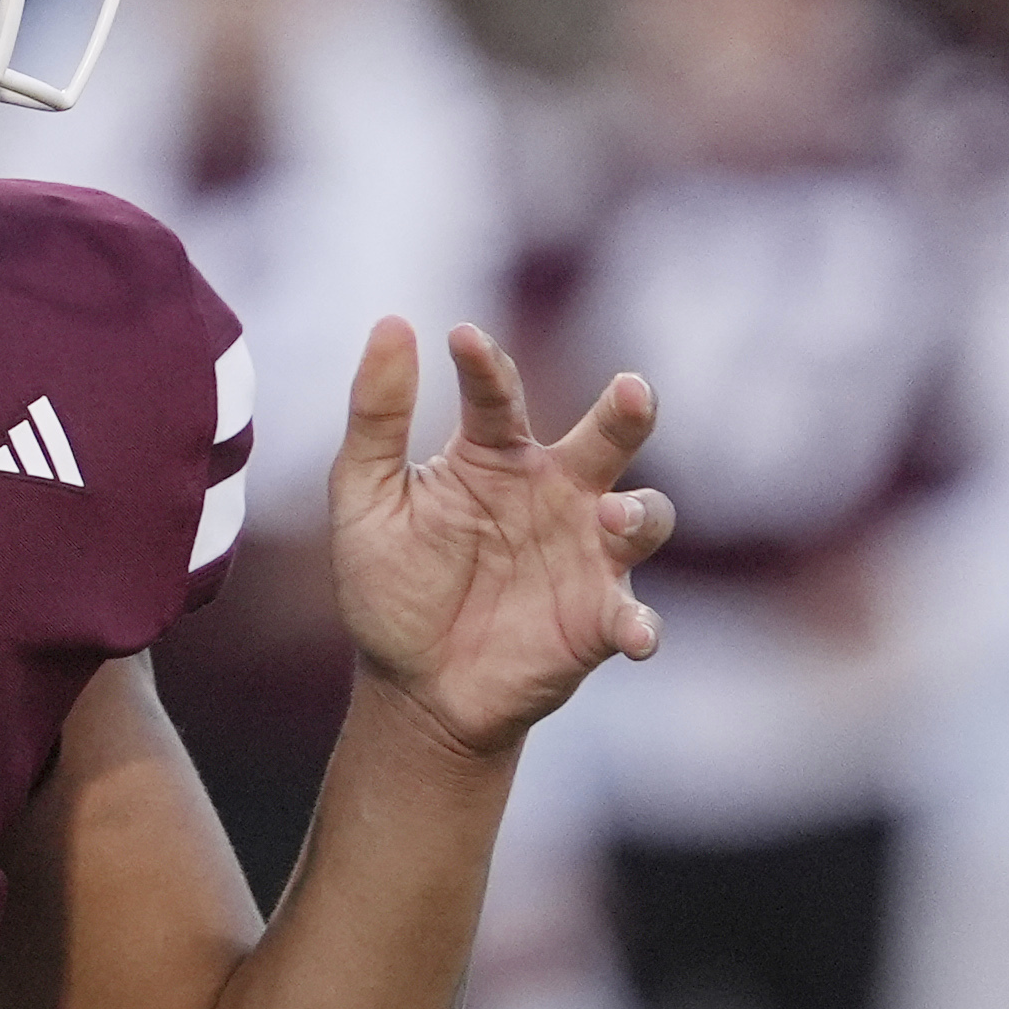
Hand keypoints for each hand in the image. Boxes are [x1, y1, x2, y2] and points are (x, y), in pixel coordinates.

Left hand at [326, 318, 669, 762]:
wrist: (410, 687)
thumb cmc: (390, 583)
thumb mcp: (365, 498)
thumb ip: (376, 416)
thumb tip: (391, 320)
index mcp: (496, 455)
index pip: (498, 395)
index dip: (484, 365)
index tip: (462, 338)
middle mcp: (556, 492)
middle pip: (608, 436)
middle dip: (628, 410)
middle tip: (630, 389)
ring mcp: (587, 554)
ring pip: (643, 515)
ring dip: (638, 513)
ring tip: (612, 516)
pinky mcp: (600, 620)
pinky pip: (637, 617)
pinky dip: (642, 625)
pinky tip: (634, 634)